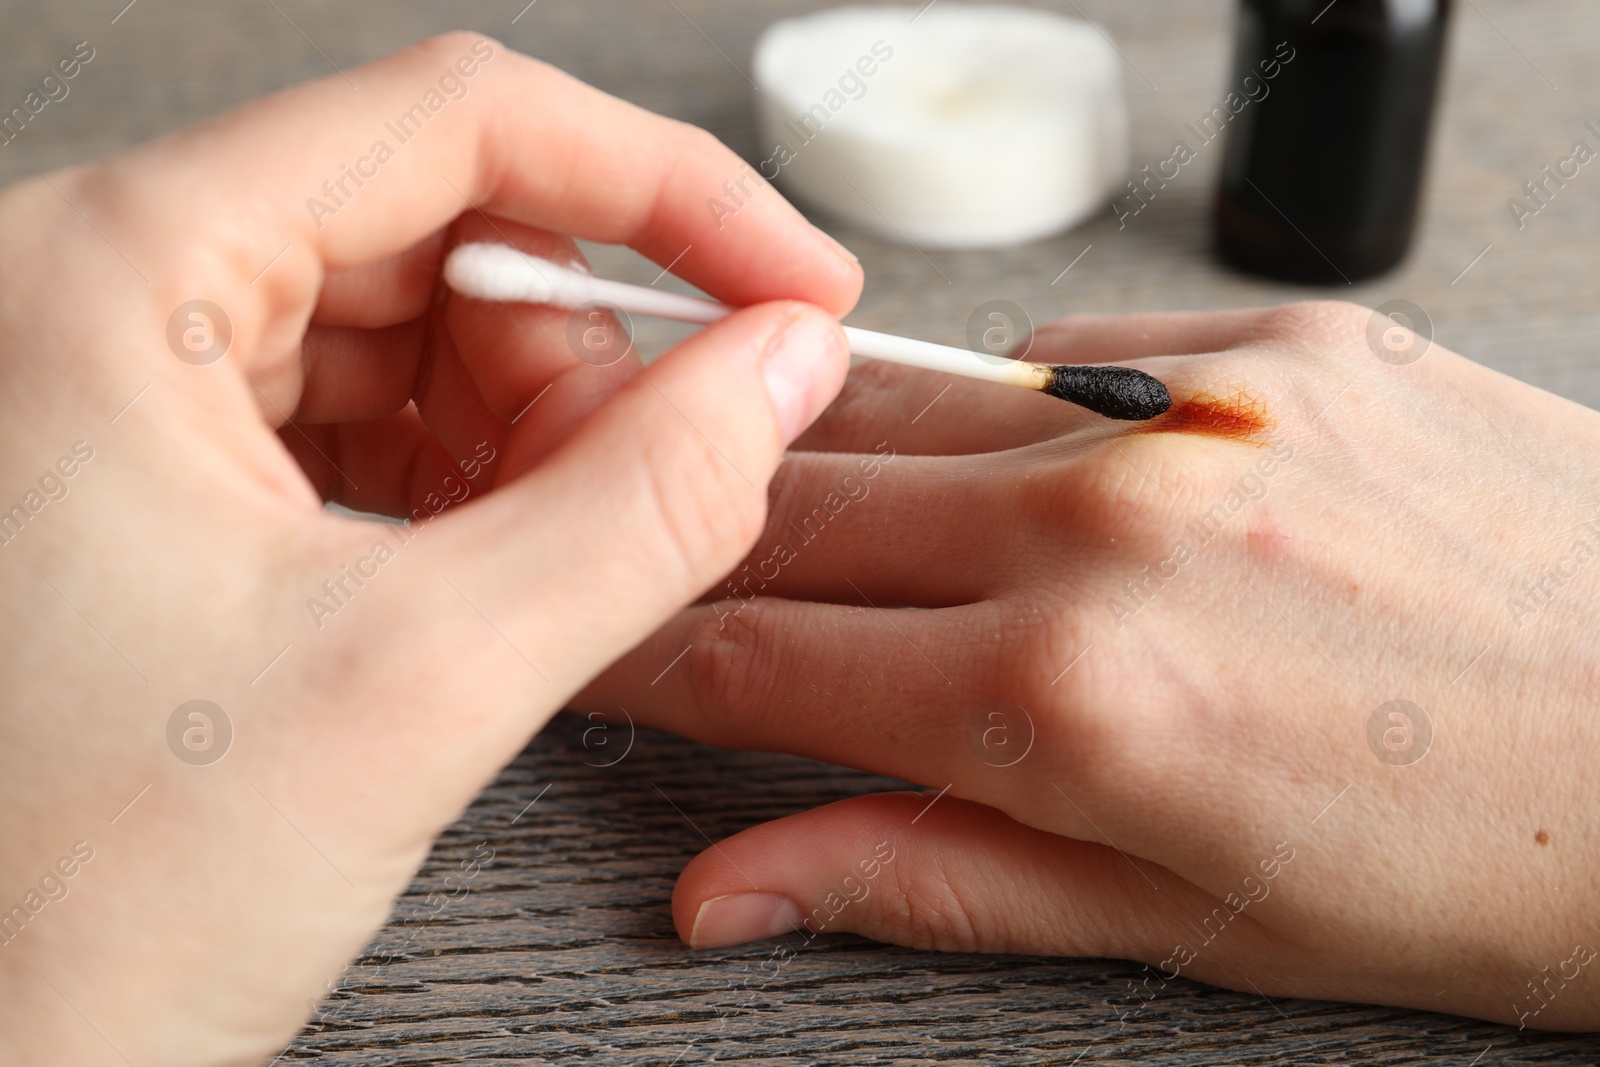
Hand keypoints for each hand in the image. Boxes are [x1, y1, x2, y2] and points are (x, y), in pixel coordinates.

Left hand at [0, 34, 858, 1064]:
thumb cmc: (81, 904)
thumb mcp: (418, 684)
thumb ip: (649, 504)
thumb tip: (783, 367)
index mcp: (107, 275)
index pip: (455, 122)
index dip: (664, 192)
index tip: (785, 284)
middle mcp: (83, 294)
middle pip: (429, 225)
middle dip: (580, 347)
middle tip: (668, 473)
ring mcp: (101, 385)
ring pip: (396, 323)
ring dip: (523, 423)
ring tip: (560, 549)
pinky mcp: (136, 475)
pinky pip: (345, 413)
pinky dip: (454, 476)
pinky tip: (487, 565)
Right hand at [586, 302, 1599, 1030]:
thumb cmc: (1464, 868)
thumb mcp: (1176, 925)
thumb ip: (924, 877)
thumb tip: (726, 890)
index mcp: (1068, 700)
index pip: (763, 656)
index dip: (647, 651)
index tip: (596, 640)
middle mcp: (1110, 522)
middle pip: (802, 500)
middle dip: (698, 529)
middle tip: (644, 538)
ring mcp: (1198, 402)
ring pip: (908, 400)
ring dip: (824, 451)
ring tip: (781, 486)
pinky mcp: (1282, 336)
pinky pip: (1060, 352)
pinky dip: (997, 412)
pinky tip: (1014, 467)